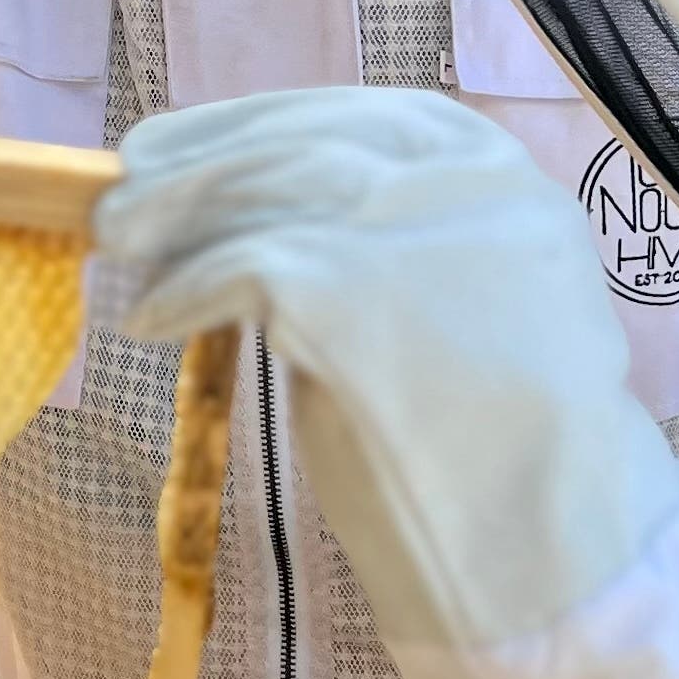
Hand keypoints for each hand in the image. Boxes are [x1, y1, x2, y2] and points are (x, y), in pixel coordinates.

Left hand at [95, 87, 678, 650]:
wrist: (560, 562)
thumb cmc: (501, 455)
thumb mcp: (460, 307)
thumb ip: (387, 247)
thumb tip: (256, 212)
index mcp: (505, 177)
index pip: (358, 116)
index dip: (251, 125)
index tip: (181, 143)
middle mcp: (467, 181)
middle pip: (300, 143)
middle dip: (198, 164)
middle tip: (120, 195)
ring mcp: (410, 226)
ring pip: (262, 189)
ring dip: (175, 217)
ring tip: (118, 251)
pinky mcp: (350, 288)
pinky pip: (238, 268)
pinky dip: (182, 291)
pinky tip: (152, 323)